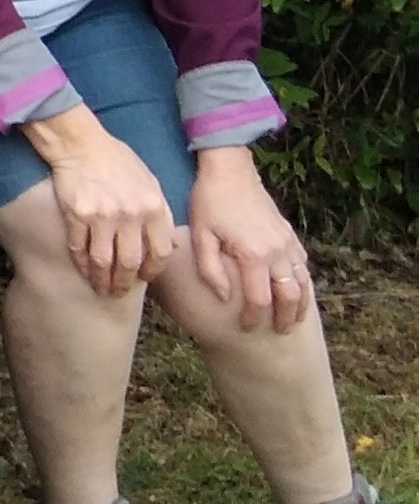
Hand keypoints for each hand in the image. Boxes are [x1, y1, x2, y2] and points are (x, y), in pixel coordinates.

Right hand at [26, 105, 180, 296]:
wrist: (82, 144)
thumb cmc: (118, 162)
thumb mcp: (150, 183)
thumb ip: (161, 214)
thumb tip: (170, 246)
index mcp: (153, 207)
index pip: (160, 252)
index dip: (152, 271)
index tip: (144, 278)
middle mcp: (130, 215)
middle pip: (131, 262)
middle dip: (124, 283)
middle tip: (118, 292)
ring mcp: (102, 216)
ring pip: (104, 261)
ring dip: (102, 280)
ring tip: (100, 288)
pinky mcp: (77, 215)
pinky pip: (79, 249)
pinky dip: (81, 264)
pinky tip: (84, 270)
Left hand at [186, 144, 313, 333]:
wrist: (230, 170)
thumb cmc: (210, 202)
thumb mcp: (200, 236)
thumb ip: (211, 270)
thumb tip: (225, 297)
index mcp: (253, 255)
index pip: (259, 299)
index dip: (254, 318)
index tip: (246, 329)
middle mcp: (276, 251)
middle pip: (289, 295)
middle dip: (284, 317)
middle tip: (277, 334)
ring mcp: (286, 242)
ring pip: (302, 281)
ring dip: (299, 303)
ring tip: (292, 320)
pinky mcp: (289, 234)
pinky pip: (302, 264)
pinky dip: (303, 281)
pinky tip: (296, 291)